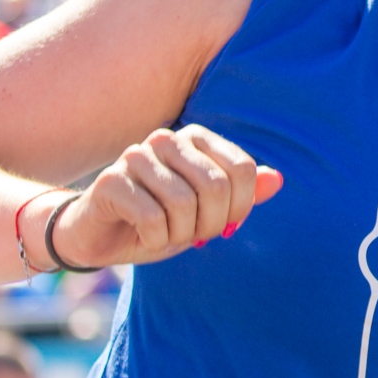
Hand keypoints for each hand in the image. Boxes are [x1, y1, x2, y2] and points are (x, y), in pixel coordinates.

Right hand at [30, 125, 283, 269]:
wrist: (99, 238)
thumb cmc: (159, 221)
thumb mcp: (207, 212)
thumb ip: (242, 196)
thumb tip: (278, 180)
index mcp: (196, 138)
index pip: (243, 169)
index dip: (241, 207)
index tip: (226, 225)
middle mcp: (166, 139)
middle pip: (216, 187)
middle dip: (211, 224)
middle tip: (194, 236)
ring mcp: (135, 156)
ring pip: (184, 203)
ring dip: (180, 234)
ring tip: (167, 235)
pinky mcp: (110, 181)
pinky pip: (152, 217)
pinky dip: (156, 239)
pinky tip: (144, 236)